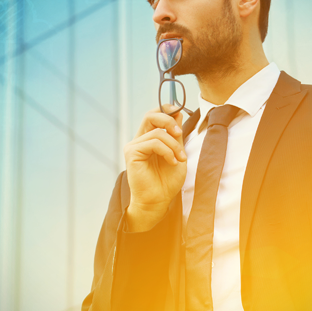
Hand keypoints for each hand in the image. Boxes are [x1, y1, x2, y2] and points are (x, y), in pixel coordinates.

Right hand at [123, 105, 186, 231]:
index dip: (166, 109)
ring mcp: (134, 146)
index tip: (180, 111)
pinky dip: (167, 150)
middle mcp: (139, 140)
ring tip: (180, 158)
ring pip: (157, 132)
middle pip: (150, 115)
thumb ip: (176, 135)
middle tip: (179, 132)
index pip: (154, 115)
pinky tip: (172, 161)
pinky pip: (153, 142)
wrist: (158, 201)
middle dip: (167, 118)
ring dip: (173, 144)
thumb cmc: (167, 181)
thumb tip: (178, 113)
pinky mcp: (132, 153)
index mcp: (149, 138)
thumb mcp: (177, 153)